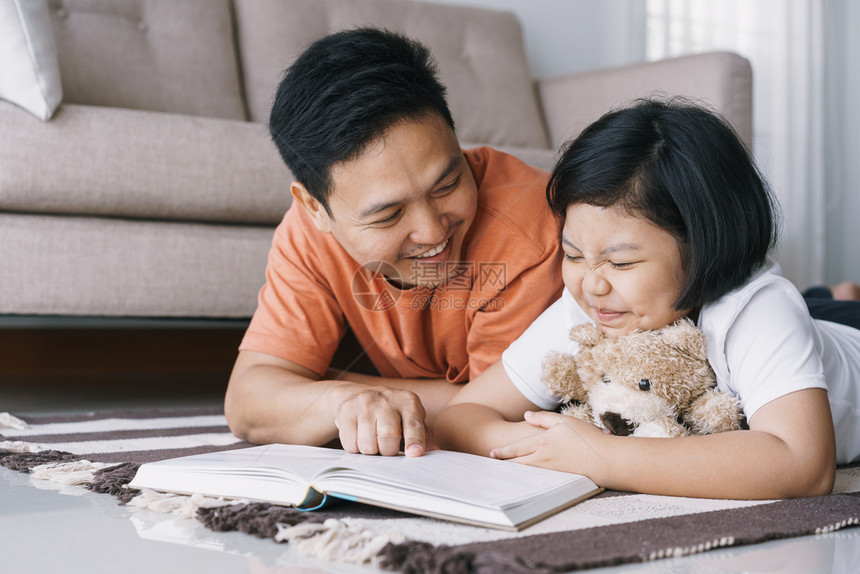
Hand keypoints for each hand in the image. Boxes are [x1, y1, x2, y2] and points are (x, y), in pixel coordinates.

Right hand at [334, 386, 426, 456]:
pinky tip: (359, 437)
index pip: (413, 424)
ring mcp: (364, 403)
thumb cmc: (390, 414)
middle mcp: (387, 399)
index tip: (415, 453)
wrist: (356, 395)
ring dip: (371, 452)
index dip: (415, 440)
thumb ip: (418, 436)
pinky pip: (351, 445)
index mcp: (408, 401)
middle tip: (388, 448)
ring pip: (368, 445)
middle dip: (388, 451)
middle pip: (388, 437)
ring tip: (373, 441)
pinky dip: (356, 449)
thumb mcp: (408, 417)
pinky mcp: (346, 411)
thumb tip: (418, 455)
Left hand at [490, 411, 606, 476]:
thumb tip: (526, 415)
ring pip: (526, 472)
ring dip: (514, 472)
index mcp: (541, 443)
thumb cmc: (586, 438)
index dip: (502, 452)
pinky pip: (538, 478)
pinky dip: (528, 478)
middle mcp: (542, 459)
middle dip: (504, 465)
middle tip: (493, 466)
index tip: (491, 454)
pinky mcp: (559, 478)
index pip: (515, 449)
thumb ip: (543, 418)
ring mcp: (551, 471)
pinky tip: (527, 478)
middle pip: (517, 464)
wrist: (605, 460)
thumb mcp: (564, 421)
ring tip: (505, 472)